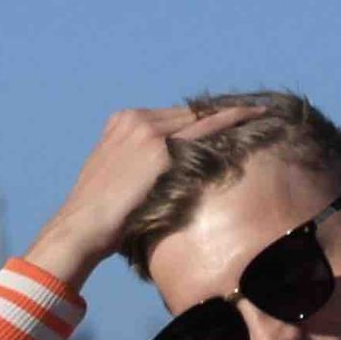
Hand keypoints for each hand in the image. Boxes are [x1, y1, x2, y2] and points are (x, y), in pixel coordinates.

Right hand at [25, 105, 268, 289]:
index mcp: (120, 122)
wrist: (82, 227)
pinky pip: (206, 133)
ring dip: (231, 115)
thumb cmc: (97, 215)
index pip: (169, 115)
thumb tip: (154, 173)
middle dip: (216, 115)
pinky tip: (254, 119)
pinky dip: (231, 123)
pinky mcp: (161, 150)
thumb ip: (132, 162)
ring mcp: (148, 133)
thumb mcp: (111, 175)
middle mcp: (134, 120)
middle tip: (250, 112)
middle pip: (187, 113)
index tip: (222, 119)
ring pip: (200, 118)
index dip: (197, 119)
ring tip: (258, 112)